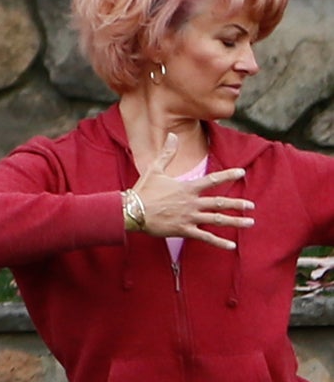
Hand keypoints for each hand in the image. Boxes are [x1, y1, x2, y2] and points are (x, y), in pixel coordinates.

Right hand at [131, 155, 254, 247]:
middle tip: (251, 206)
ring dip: (235, 221)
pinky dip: (219, 242)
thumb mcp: (155, 169)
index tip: (241, 172)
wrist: (130, 211)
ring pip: (217, 220)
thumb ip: (167, 153)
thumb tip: (172, 135)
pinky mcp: (183, 230)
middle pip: (219, 203)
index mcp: (187, 188)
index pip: (212, 180)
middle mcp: (191, 203)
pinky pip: (205, 237)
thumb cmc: (142, 190)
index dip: (228, 175)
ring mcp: (189, 217)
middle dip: (237, 204)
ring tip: (250, 223)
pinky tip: (231, 246)